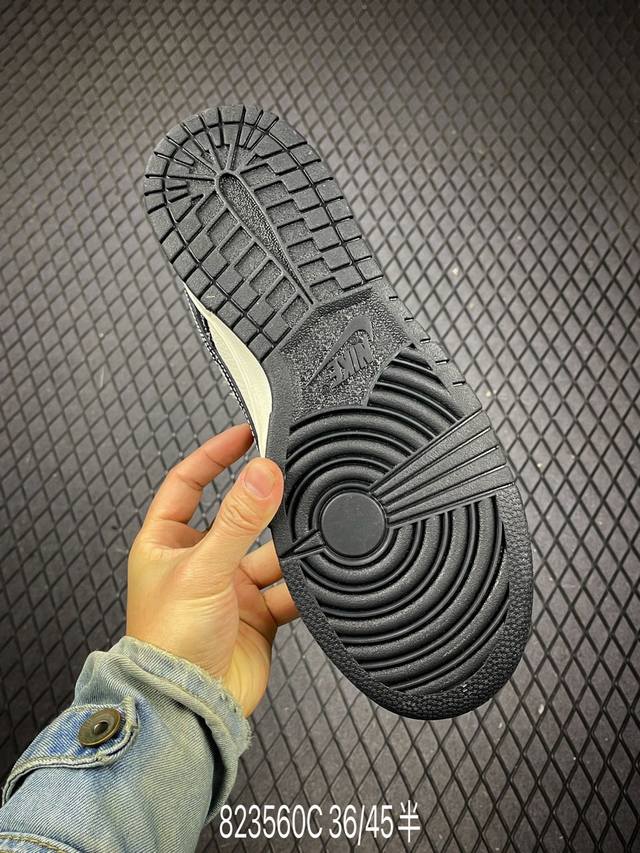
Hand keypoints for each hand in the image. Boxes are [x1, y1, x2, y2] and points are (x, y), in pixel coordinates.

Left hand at [126, 424, 297, 716]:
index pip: (188, 482)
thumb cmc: (167, 645)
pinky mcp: (256, 615)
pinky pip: (287, 588)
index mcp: (167, 543)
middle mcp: (199, 562)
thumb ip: (239, 520)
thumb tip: (262, 473)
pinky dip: (302, 584)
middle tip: (289, 482)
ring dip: (287, 548)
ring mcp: (229, 589)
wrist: (188, 708)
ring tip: (307, 536)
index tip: (243, 434)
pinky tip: (313, 577)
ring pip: (268, 553)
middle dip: (263, 506)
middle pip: (238, 517)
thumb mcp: (203, 568)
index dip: (213, 455)